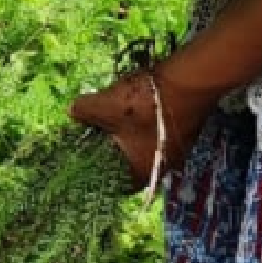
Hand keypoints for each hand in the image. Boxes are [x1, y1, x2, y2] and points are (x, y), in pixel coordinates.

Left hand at [68, 68, 208, 191]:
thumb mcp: (105, 105)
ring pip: (143, 146)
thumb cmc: (144, 104)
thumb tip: (72, 111)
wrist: (190, 80)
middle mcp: (160, 167)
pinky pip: (157, 133)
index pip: (113, 182)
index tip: (85, 154)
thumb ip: (83, 111)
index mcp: (140, 173)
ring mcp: (176, 150)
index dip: (96, 169)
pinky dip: (143, 123)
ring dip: (128, 132)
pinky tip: (134, 106)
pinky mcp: (185, 131)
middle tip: (95, 132)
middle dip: (111, 147)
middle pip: (128, 162)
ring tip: (111, 115)